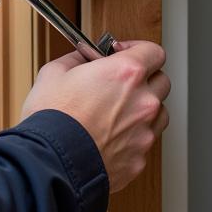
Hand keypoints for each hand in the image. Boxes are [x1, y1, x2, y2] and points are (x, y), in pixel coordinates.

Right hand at [21, 41, 169, 192]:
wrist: (50, 163)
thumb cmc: (51, 119)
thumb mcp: (54, 73)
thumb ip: (76, 59)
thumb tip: (82, 58)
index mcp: (126, 73)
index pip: (154, 52)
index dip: (139, 49)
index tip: (125, 53)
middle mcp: (143, 102)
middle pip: (161, 81)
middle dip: (144, 78)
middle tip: (120, 82)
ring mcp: (145, 132)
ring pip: (159, 113)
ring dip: (143, 109)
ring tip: (116, 112)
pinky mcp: (139, 159)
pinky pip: (143, 142)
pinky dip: (132, 137)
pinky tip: (109, 137)